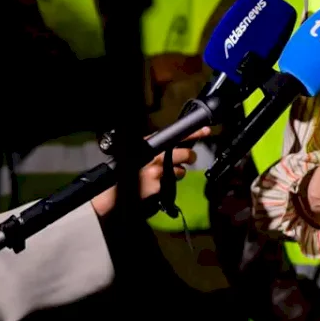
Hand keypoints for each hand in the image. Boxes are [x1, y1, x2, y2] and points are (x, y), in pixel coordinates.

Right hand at [92, 126, 210, 216]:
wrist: (113, 190)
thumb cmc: (124, 170)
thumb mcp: (139, 153)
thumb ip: (155, 148)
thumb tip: (173, 146)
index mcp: (151, 144)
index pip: (177, 135)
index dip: (193, 133)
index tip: (206, 130)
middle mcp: (156, 155)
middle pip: (185, 154)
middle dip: (190, 158)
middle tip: (189, 159)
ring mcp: (158, 171)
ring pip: (181, 171)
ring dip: (177, 173)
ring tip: (164, 175)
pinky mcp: (159, 186)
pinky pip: (172, 185)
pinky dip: (168, 186)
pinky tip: (157, 186)